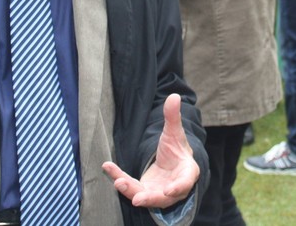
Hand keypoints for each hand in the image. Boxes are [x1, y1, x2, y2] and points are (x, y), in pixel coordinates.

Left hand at [102, 93, 199, 208]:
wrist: (172, 165)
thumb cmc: (177, 150)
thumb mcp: (175, 133)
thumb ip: (173, 117)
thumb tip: (174, 96)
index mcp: (187, 174)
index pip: (184, 183)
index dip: (178, 187)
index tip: (169, 190)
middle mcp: (173, 189)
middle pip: (162, 197)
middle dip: (149, 198)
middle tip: (136, 199)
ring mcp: (158, 193)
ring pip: (145, 196)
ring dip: (131, 191)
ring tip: (118, 182)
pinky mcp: (144, 193)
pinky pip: (131, 188)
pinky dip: (119, 178)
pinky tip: (108, 166)